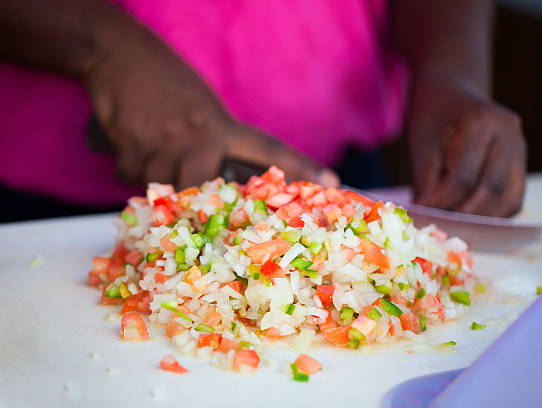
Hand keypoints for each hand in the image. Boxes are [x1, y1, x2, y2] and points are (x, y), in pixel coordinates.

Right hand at [83, 23, 337, 189]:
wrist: (116, 52)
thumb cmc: (163, 80)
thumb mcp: (200, 106)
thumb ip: (212, 141)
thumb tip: (214, 182)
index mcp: (222, 125)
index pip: (269, 149)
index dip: (300, 169)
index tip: (333, 184)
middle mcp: (200, 136)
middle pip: (205, 190)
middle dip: (192, 194)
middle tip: (180, 175)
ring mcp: (167, 142)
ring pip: (162, 187)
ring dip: (153, 172)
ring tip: (149, 140)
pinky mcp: (132, 147)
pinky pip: (132, 177)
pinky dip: (128, 164)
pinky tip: (130, 137)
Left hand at [406, 76, 525, 216]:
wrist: (452, 92)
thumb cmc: (432, 117)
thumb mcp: (420, 144)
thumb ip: (424, 181)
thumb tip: (427, 219)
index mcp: (480, 121)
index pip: (464, 175)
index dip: (443, 202)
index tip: (425, 218)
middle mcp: (508, 134)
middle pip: (492, 189)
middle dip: (465, 215)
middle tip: (442, 231)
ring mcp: (520, 148)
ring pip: (510, 198)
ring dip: (484, 220)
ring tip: (457, 230)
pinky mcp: (522, 163)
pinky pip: (514, 198)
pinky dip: (494, 215)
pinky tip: (472, 221)